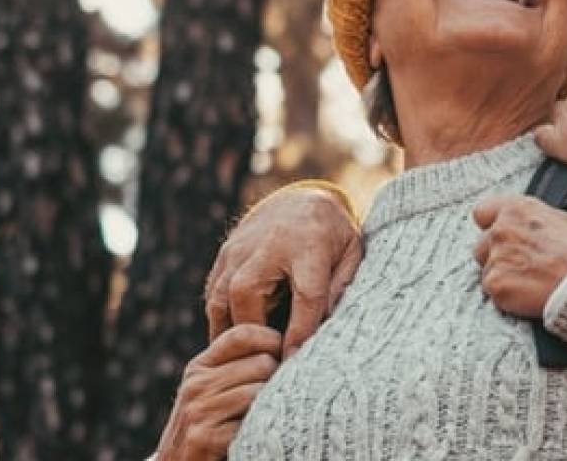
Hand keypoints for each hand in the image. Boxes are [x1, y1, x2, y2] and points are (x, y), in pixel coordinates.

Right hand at [156, 324, 281, 460]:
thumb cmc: (207, 430)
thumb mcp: (212, 393)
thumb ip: (237, 368)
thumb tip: (286, 342)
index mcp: (199, 366)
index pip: (243, 334)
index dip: (272, 340)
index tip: (284, 358)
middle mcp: (196, 383)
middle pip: (262, 363)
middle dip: (277, 380)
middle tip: (278, 397)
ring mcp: (199, 410)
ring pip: (259, 391)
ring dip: (270, 407)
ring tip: (267, 417)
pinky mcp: (204, 437)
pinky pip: (250, 422)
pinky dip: (259, 430)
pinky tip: (254, 436)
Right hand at [204, 185, 362, 358]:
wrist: (300, 200)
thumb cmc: (332, 235)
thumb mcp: (352, 255)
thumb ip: (342, 289)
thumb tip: (327, 333)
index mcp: (308, 244)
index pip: (306, 294)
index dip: (301, 331)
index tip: (295, 361)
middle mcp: (266, 245)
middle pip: (249, 294)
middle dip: (254, 334)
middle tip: (265, 366)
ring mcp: (238, 248)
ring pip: (221, 298)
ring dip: (230, 332)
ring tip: (240, 362)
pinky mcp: (224, 255)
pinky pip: (213, 294)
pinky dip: (220, 321)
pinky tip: (230, 344)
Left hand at [471, 195, 566, 318]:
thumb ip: (563, 219)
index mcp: (518, 209)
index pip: (483, 212)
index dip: (491, 225)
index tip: (501, 236)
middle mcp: (501, 230)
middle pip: (482, 246)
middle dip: (498, 256)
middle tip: (522, 267)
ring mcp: (496, 258)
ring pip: (487, 271)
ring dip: (504, 278)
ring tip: (530, 284)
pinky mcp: (496, 285)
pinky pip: (493, 292)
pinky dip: (508, 297)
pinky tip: (529, 296)